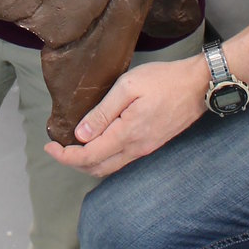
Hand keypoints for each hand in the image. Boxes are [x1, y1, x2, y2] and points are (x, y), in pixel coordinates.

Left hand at [43, 55, 210, 177]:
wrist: (199, 85)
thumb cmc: (164, 80)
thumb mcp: (128, 87)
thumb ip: (103, 113)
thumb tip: (81, 135)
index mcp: (127, 135)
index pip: (88, 157)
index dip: (65, 156)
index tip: (49, 147)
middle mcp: (136, 148)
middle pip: (97, 168)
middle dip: (73, 162)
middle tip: (57, 148)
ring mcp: (145, 148)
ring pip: (110, 166)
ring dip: (88, 161)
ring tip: (73, 146)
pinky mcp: (152, 144)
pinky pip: (122, 160)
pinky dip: (104, 157)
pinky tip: (98, 143)